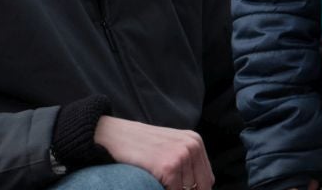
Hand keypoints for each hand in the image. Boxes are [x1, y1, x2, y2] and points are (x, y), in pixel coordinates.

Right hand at [93, 116, 212, 189]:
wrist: (114, 136)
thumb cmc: (139, 145)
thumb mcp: (169, 147)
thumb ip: (186, 164)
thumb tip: (199, 187)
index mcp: (195, 142)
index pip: (207, 179)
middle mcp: (192, 146)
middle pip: (201, 186)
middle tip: (168, 187)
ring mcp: (181, 156)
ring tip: (159, 184)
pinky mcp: (169, 167)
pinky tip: (154, 186)